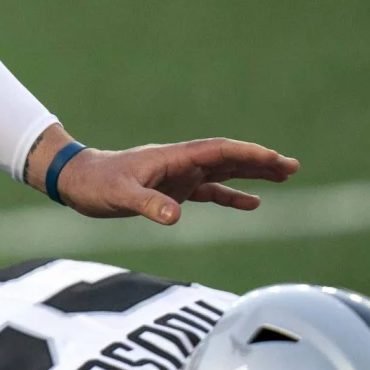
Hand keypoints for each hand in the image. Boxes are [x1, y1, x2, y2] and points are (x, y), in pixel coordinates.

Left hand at [51, 138, 298, 224]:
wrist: (77, 181)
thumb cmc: (96, 184)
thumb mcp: (120, 196)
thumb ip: (148, 204)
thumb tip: (175, 217)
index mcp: (172, 158)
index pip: (217, 152)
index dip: (246, 155)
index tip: (273, 158)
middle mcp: (180, 164)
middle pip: (227, 159)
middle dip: (259, 161)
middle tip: (292, 166)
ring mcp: (179, 176)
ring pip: (223, 172)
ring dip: (252, 174)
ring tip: (284, 176)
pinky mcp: (174, 190)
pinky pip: (210, 191)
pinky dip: (232, 195)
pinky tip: (253, 203)